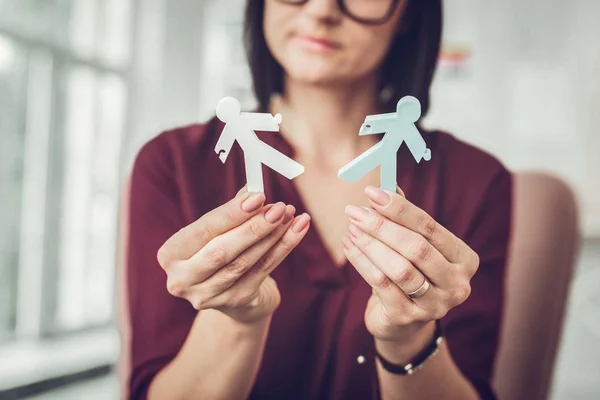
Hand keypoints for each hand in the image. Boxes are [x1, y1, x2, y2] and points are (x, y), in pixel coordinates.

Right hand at [158, 187, 310, 323]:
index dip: (232, 213)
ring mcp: (207, 296)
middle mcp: (182, 279)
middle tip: (278, 208)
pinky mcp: (235, 302)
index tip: (258, 196)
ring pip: (245, 262)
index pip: (203, 230)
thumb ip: (232, 212)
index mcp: (170, 254)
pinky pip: (263, 271)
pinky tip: (297, 229)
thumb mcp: (217, 232)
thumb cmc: (220, 250)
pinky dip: (283, 248)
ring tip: (289, 215)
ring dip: (272, 236)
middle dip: (254, 227)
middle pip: (222, 251)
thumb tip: (253, 192)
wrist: (231, 292)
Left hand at [342, 185, 478, 345]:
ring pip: (399, 268)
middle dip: (381, 226)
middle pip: (415, 248)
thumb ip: (405, 218)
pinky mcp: (408, 318)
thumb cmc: (412, 273)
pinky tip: (349, 246)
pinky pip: (381, 284)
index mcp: (465, 259)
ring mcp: (435, 305)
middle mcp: (457, 284)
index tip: (372, 193)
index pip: (430, 227)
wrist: (403, 322)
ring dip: (370, 244)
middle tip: (355, 211)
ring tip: (352, 228)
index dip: (400, 209)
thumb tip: (388, 185)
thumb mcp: (414, 245)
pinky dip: (362, 262)